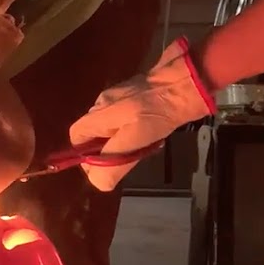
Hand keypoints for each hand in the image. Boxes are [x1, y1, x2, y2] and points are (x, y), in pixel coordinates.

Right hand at [68, 38, 215, 191]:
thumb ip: (113, 161)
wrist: (186, 82)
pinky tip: (150, 133)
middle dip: (107, 149)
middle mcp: (103, 102)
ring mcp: (119, 95)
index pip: (77, 137)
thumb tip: (98, 182)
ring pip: (110, 126)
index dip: (85, 155)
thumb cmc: (160, 112)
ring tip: (142, 146)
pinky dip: (132, 129)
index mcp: (99, 113)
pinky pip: (124, 117)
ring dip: (121, 141)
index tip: (106, 166)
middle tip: (128, 157)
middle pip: (94, 133)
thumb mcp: (135, 141)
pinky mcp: (135, 93)